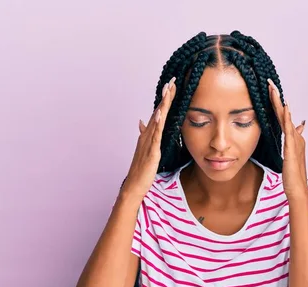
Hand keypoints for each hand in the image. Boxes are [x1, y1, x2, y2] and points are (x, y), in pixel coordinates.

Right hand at [120, 77, 176, 199]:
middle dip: (165, 97)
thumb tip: (141, 122)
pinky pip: (155, 135)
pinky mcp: (151, 151)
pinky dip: (157, 123)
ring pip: (157, 120)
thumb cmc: (141, 169)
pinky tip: (160, 113)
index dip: (165, 100)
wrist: (135, 184)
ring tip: (167, 91)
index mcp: (148, 134)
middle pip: (158, 112)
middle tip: (172, 81)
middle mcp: (147, 135)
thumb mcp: (145, 149)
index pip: (158, 113)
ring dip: (162, 105)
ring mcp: (148, 142)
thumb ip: (145, 134)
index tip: (172, 86)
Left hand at [267, 79, 307, 199]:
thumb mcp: (290, 156)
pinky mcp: (292, 146)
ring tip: (273, 89)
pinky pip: (289, 128)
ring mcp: (294, 140)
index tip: (269, 91)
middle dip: (276, 97)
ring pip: (285, 117)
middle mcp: (294, 136)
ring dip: (279, 102)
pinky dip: (287, 117)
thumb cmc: (292, 175)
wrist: (297, 188)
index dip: (275, 104)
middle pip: (283, 113)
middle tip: (269, 82)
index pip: (282, 117)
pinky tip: (284, 107)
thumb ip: (292, 142)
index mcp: (292, 138)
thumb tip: (297, 130)